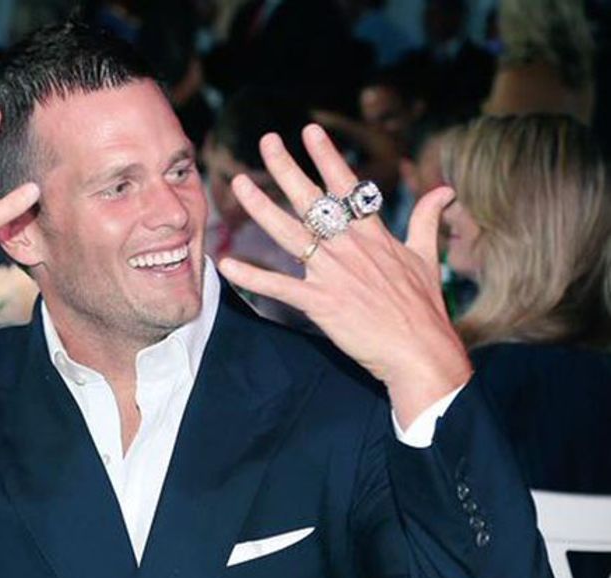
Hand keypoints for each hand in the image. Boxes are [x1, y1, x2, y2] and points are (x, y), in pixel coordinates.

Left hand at [217, 125, 470, 427]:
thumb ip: (427, 220)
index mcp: (373, 235)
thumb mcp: (426, 257)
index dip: (327, 157)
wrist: (420, 351)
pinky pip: (279, 287)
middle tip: (267, 140)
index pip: (346, 186)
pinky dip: (252, 277)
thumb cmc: (423, 308)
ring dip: (261, 207)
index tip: (310, 131)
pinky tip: (227, 265)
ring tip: (240, 183)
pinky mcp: (321, 303)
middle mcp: (349, 247)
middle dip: (287, 167)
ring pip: (290, 233)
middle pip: (312, 199)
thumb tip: (445, 190)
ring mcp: (333, 273)